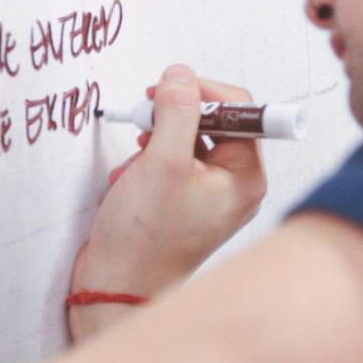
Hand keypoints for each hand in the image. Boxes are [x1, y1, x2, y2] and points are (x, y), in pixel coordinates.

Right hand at [71, 64, 266, 339]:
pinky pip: (172, 162)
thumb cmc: (144, 237)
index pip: (241, 109)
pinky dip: (147, 162)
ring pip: (187, 139)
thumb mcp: (161, 161)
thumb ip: (176, 111)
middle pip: (213, 122)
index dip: (202, 92)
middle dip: (173, 118)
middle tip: (143, 121)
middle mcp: (235, 185)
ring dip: (155, 140)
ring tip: (134, 160)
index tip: (167, 90)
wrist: (116, 287)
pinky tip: (129, 179)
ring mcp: (210, 195)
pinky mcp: (185, 202)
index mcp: (246, 177)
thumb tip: (181, 74)